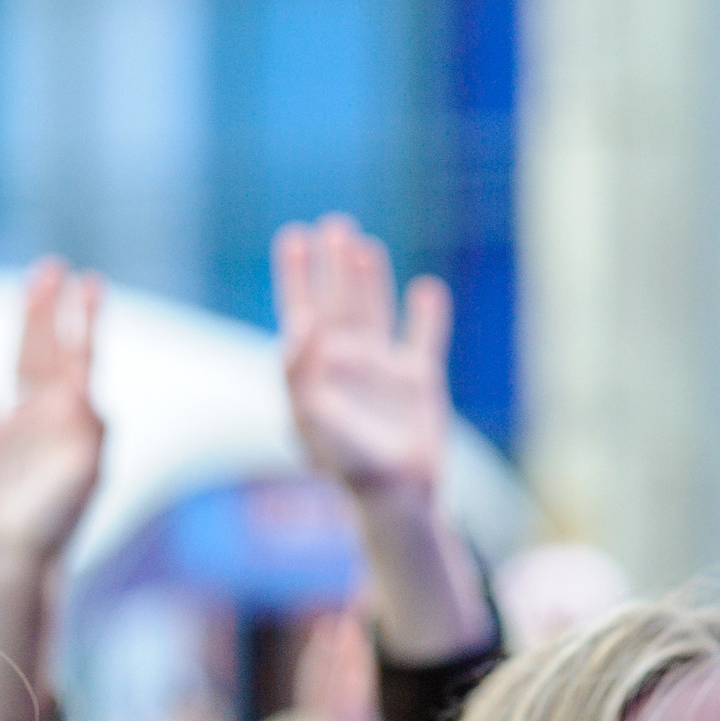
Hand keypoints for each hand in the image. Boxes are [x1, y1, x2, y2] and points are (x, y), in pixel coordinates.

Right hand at [0, 257, 105, 569]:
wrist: (14, 559)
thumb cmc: (53, 524)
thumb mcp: (82, 476)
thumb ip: (89, 431)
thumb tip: (88, 392)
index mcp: (76, 420)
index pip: (82, 357)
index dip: (85, 321)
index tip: (91, 284)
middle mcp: (49, 416)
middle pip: (50, 349)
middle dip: (53, 311)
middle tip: (54, 268)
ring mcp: (17, 426)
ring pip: (20, 362)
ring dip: (25, 325)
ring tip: (28, 286)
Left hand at [272, 214, 452, 506]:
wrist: (394, 494)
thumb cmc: (344, 462)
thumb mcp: (310, 416)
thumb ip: (298, 370)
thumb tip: (298, 323)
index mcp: (315, 373)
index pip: (300, 314)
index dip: (294, 278)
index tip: (292, 242)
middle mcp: (346, 367)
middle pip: (337, 305)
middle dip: (331, 267)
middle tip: (330, 225)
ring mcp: (383, 373)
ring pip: (375, 314)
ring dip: (370, 279)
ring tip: (362, 244)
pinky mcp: (420, 383)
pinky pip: (425, 340)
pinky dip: (428, 316)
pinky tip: (426, 290)